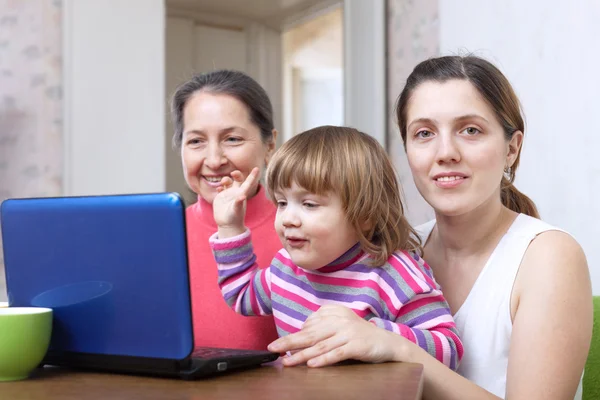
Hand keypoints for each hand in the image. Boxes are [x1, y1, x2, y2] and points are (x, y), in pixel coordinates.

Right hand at [213, 168, 259, 237]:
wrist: (227, 225)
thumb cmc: (234, 218)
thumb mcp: (236, 210)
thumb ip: (238, 202)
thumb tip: (242, 196)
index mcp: (242, 194)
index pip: (248, 183)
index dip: (253, 175)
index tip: (257, 168)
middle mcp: (236, 192)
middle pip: (238, 179)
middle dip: (236, 174)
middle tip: (233, 173)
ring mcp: (228, 194)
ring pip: (228, 182)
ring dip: (226, 179)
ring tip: (223, 182)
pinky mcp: (221, 197)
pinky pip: (220, 188)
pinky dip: (219, 186)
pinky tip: (218, 188)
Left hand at [267, 304, 405, 367]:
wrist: (388, 343)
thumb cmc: (362, 336)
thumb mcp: (342, 325)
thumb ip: (324, 326)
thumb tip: (302, 334)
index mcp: (335, 313)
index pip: (309, 325)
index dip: (294, 336)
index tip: (279, 346)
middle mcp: (340, 321)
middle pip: (310, 333)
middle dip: (289, 342)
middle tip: (273, 348)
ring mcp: (349, 333)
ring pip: (320, 345)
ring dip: (302, 355)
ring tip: (288, 361)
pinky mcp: (357, 346)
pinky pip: (337, 353)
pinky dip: (323, 359)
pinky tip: (312, 364)